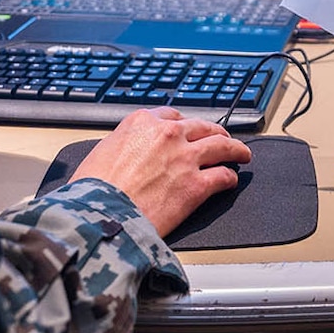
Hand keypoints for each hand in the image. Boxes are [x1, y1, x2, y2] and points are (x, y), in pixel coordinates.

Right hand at [70, 107, 252, 235]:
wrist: (98, 216)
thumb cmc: (91, 191)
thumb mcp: (99, 153)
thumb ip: (121, 146)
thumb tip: (125, 154)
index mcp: (141, 123)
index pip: (172, 117)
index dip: (184, 125)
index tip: (188, 130)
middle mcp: (168, 135)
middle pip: (203, 127)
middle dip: (215, 132)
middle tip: (222, 137)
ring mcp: (185, 159)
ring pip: (222, 145)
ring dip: (235, 148)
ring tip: (242, 153)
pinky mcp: (196, 186)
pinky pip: (223, 176)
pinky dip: (230, 178)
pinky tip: (231, 181)